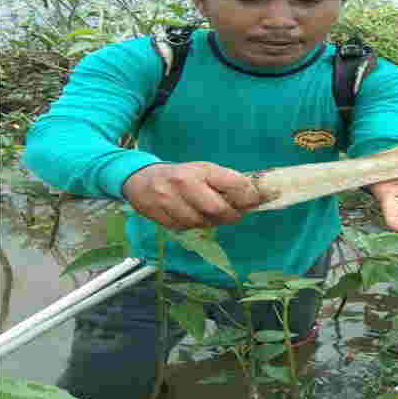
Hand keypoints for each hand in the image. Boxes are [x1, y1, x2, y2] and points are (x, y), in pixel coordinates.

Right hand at [122, 162, 264, 229]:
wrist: (141, 178)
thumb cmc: (182, 175)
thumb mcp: (205, 170)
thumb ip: (227, 183)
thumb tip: (257, 198)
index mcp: (201, 170)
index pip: (234, 184)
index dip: (249, 196)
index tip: (256, 201)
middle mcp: (184, 184)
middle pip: (218, 210)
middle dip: (231, 215)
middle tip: (235, 214)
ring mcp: (169, 202)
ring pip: (202, 222)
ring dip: (213, 222)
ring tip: (212, 213)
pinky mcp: (159, 217)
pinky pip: (185, 228)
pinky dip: (195, 225)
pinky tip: (194, 215)